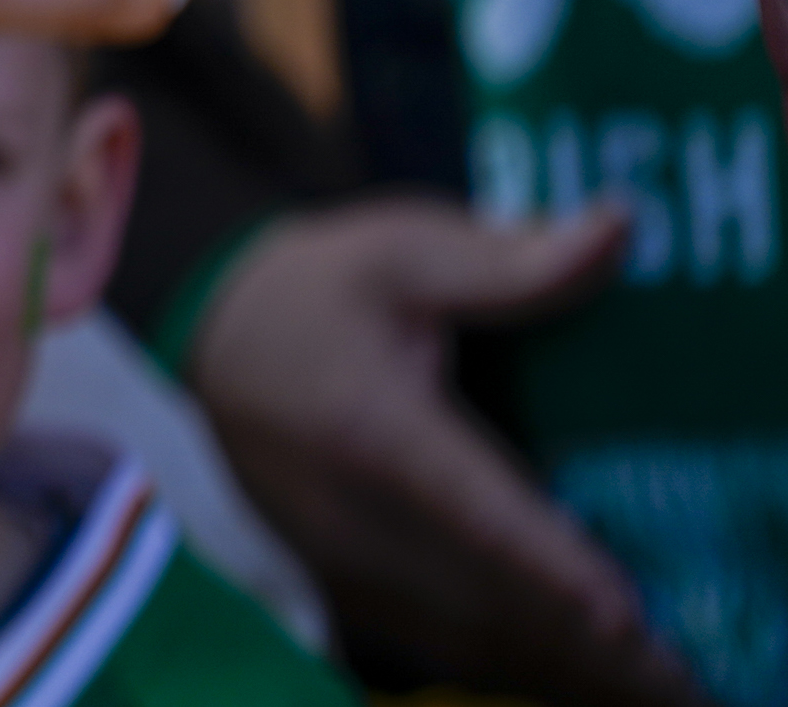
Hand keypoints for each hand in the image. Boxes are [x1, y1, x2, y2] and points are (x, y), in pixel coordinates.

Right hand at [189, 201, 698, 705]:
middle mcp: (350, 512)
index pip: (472, 506)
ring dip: (555, 663)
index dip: (549, 564)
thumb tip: (616, 229)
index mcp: (371, 427)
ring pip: (462, 637)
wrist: (210, 334)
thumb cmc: (314, 286)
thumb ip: (511, 260)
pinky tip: (584, 671)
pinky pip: (437, 644)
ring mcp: (339, 559)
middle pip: (481, 598)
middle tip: (679, 673)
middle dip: (580, 641)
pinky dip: (512, 661)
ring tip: (655, 685)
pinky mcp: (342, 583)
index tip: (621, 615)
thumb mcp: (402, 250)